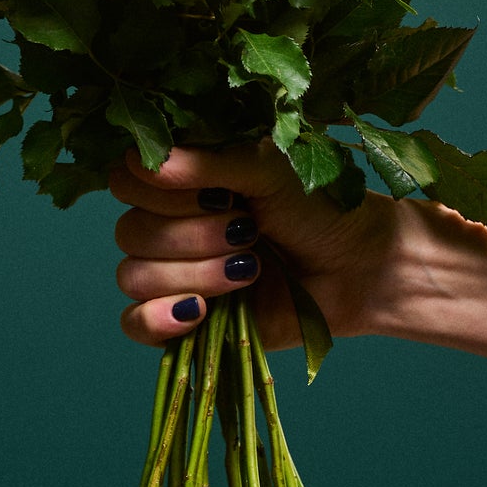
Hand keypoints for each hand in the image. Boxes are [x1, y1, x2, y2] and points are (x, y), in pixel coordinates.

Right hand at [109, 143, 486, 388]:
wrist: (363, 265)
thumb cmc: (322, 204)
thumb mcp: (269, 168)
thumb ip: (209, 161)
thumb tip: (152, 161)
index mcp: (181, 176)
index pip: (124, 176)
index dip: (159, 187)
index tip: (212, 188)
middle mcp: (168, 221)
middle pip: (128, 232)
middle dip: (192, 235)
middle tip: (250, 230)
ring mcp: (174, 273)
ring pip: (135, 277)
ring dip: (196, 274)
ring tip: (252, 268)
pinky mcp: (186, 321)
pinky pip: (135, 325)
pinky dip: (161, 320)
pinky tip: (201, 313)